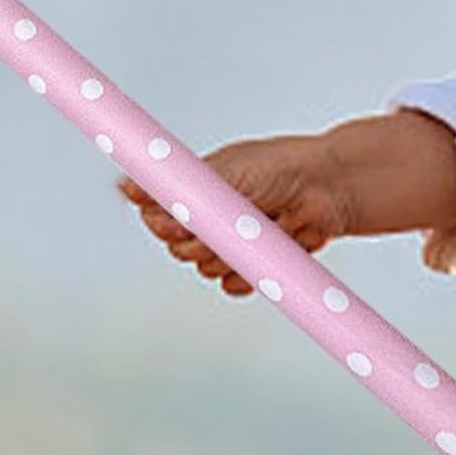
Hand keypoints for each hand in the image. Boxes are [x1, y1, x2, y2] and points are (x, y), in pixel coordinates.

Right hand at [117, 132, 349, 296]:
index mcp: (194, 190)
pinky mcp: (254, 265)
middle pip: (178, 249)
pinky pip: (233, 286)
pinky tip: (261, 260)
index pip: (156, 216)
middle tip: (228, 224)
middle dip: (200, 241)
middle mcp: (208, 217)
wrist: (331, 189)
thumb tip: (124, 188)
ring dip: (226, 257)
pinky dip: (245, 277)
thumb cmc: (278, 168)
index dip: (165, 223)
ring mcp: (231, 242)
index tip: (183, 220)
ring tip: (256, 232)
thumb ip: (176, 189)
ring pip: (205, 269)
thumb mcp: (224, 175)